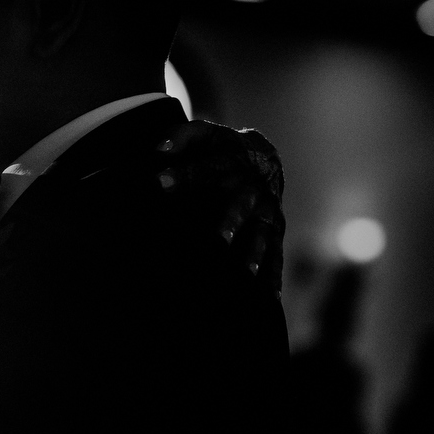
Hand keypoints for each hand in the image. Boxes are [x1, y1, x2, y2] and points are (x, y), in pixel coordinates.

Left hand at [156, 121, 286, 292]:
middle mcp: (252, 189)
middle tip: (218, 240)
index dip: (183, 174)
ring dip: (254, 254)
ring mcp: (267, 212)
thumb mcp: (204, 134)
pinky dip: (273, 277)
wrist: (263, 157)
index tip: (157, 182)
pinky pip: (276, 255)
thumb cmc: (220, 148)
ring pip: (262, 234)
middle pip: (240, 205)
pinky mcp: (275, 232)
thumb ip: (181, 136)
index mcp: (231, 163)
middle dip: (229, 222)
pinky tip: (268, 298)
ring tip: (245, 273)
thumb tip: (157, 149)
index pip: (205, 168)